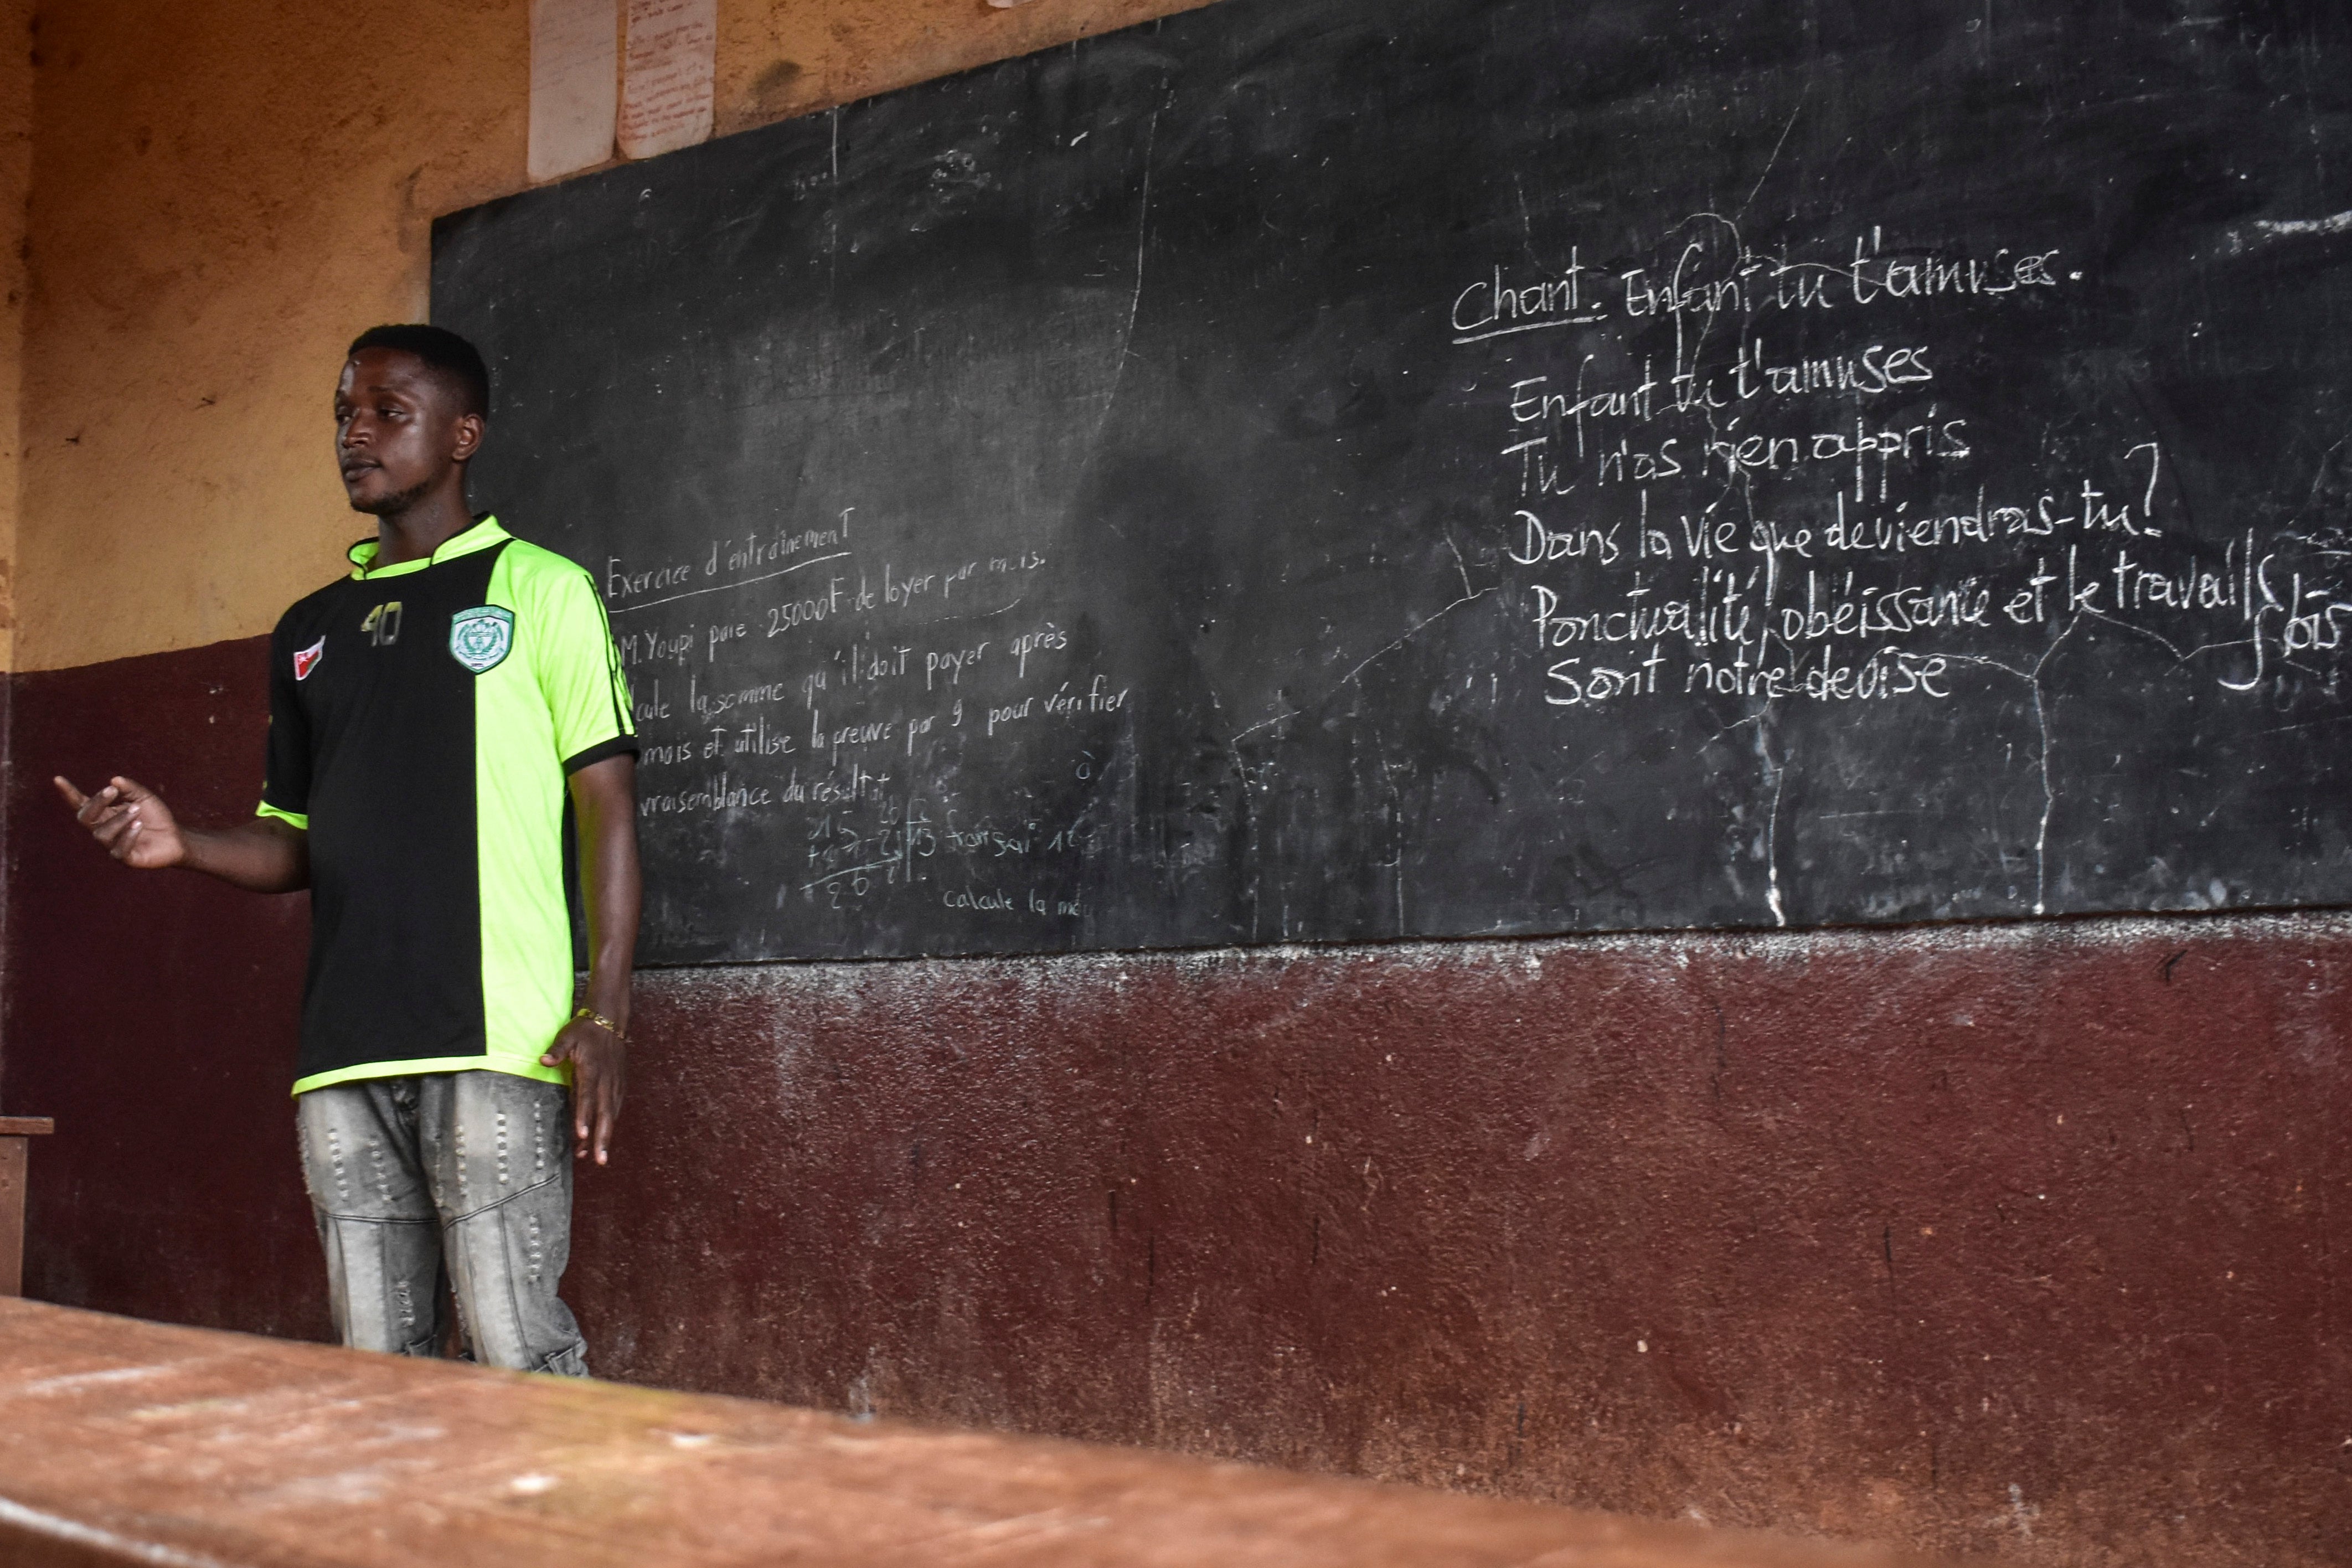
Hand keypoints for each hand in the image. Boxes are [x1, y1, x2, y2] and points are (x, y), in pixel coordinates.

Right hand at [55, 775, 187, 869]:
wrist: (176, 838)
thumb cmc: (156, 817)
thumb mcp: (144, 798)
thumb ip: (130, 788)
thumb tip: (114, 780)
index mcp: (103, 815)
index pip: (81, 804)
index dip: (69, 793)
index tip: (58, 779)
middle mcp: (102, 830)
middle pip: (85, 818)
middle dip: (96, 803)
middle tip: (112, 791)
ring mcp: (112, 846)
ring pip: (102, 834)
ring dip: (119, 819)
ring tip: (136, 809)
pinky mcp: (126, 858)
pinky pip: (118, 850)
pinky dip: (127, 836)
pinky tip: (138, 826)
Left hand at [541, 1015, 625, 1165]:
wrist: (610, 1021)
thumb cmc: (585, 1030)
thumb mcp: (568, 1036)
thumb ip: (556, 1050)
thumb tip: (543, 1061)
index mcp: (592, 1070)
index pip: (587, 1096)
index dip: (584, 1116)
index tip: (582, 1135)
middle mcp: (606, 1080)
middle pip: (605, 1113)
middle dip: (602, 1138)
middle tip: (598, 1159)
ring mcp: (614, 1083)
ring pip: (611, 1114)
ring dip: (605, 1136)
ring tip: (597, 1157)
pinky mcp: (618, 1085)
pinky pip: (615, 1108)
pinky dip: (610, 1124)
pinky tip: (604, 1139)